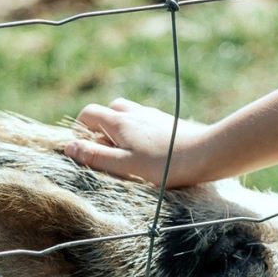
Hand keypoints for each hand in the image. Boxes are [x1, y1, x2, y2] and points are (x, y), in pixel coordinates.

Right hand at [67, 98, 216, 186]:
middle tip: (107, 154)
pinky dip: (138, 132)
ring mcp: (153, 116)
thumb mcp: (126, 165)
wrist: (207, 153)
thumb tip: (69, 147)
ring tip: (127, 154)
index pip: (88, 113)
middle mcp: (135, 112)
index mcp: (120, 121)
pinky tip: (149, 152)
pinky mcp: (168, 123)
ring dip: (120, 130)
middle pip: (108, 111)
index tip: (86, 150)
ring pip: (127, 115)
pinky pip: (145, 121)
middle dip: (101, 129)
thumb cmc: (165, 164)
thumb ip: (96, 157)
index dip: (80, 130)